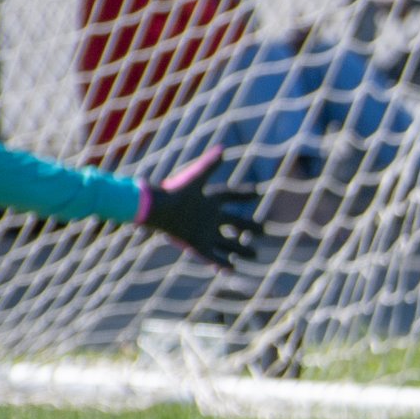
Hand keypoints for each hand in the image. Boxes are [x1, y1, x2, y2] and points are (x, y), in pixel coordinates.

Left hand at [139, 148, 271, 269]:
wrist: (155, 208)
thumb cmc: (174, 192)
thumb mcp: (195, 178)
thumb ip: (209, 165)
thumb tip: (223, 149)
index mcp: (208, 200)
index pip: (229, 196)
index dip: (242, 193)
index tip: (256, 191)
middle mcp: (208, 217)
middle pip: (233, 223)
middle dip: (248, 227)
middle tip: (263, 230)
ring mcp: (203, 232)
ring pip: (226, 243)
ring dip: (240, 249)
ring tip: (254, 255)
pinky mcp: (196, 245)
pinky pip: (212, 256)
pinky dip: (223, 263)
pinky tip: (233, 269)